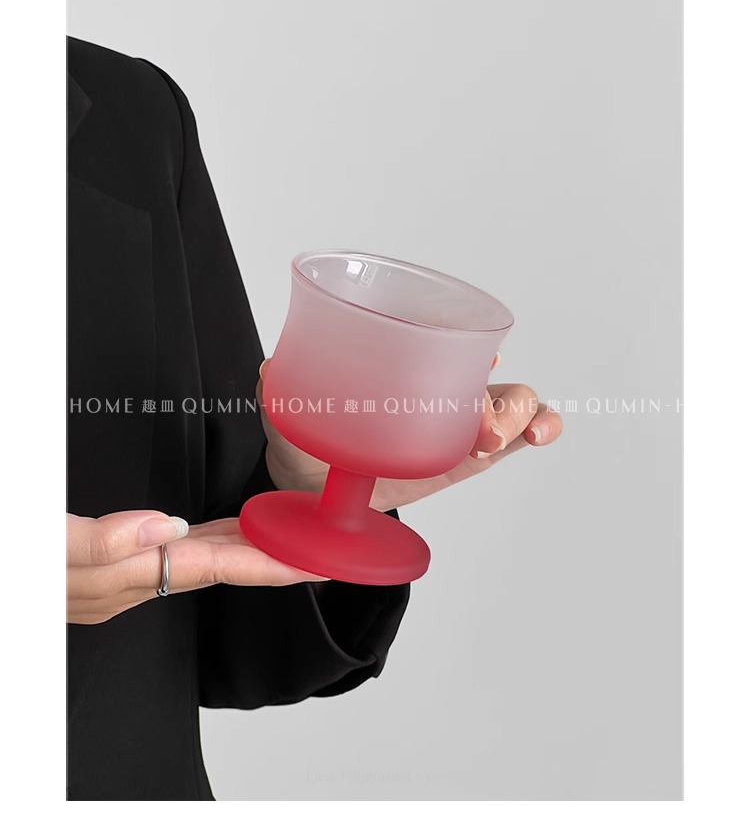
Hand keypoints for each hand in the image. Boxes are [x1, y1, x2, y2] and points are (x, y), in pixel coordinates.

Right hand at [67, 510, 326, 624]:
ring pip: (196, 560)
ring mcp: (119, 579)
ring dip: (240, 547)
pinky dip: (203, 541)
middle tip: (315, 545)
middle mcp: (131, 583)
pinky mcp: (106, 569)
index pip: (217, 568)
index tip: (315, 564)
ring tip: (279, 530)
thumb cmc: (10, 562)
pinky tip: (208, 531)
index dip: (270, 564)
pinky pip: (172, 555)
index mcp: (127, 576)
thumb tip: (171, 527)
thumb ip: (105, 540)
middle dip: (269, 557)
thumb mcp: (50, 544)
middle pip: (218, 566)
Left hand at [258, 356, 562, 509]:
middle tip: (480, 432)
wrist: (316, 489)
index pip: (449, 341)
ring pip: (514, 405)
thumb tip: (268, 368)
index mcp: (405, 367)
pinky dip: (537, 432)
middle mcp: (439, 388)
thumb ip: (280, 392)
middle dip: (502, 401)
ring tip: (501, 442)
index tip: (482, 360)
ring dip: (524, 417)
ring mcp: (461, 423)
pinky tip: (540, 439)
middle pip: (492, 378)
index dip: (474, 342)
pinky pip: (516, 439)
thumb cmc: (310, 439)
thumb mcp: (291, 414)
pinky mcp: (470, 457)